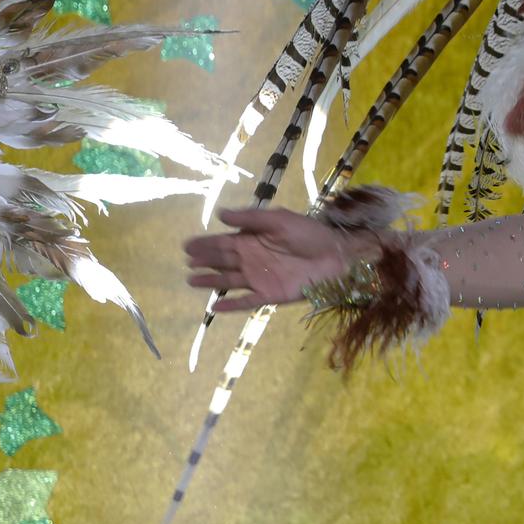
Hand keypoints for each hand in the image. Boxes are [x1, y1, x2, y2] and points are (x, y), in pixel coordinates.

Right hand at [184, 208, 360, 311]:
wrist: (336, 257)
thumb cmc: (310, 234)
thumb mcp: (280, 220)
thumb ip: (251, 219)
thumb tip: (220, 215)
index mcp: (255, 240)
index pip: (225, 242)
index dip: (206, 243)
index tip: (187, 245)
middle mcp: (253, 259)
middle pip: (223, 260)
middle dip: (204, 260)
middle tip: (186, 260)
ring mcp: (260, 278)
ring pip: (229, 281)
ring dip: (210, 281)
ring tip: (191, 279)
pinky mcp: (269, 295)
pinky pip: (246, 302)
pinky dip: (230, 306)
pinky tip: (214, 308)